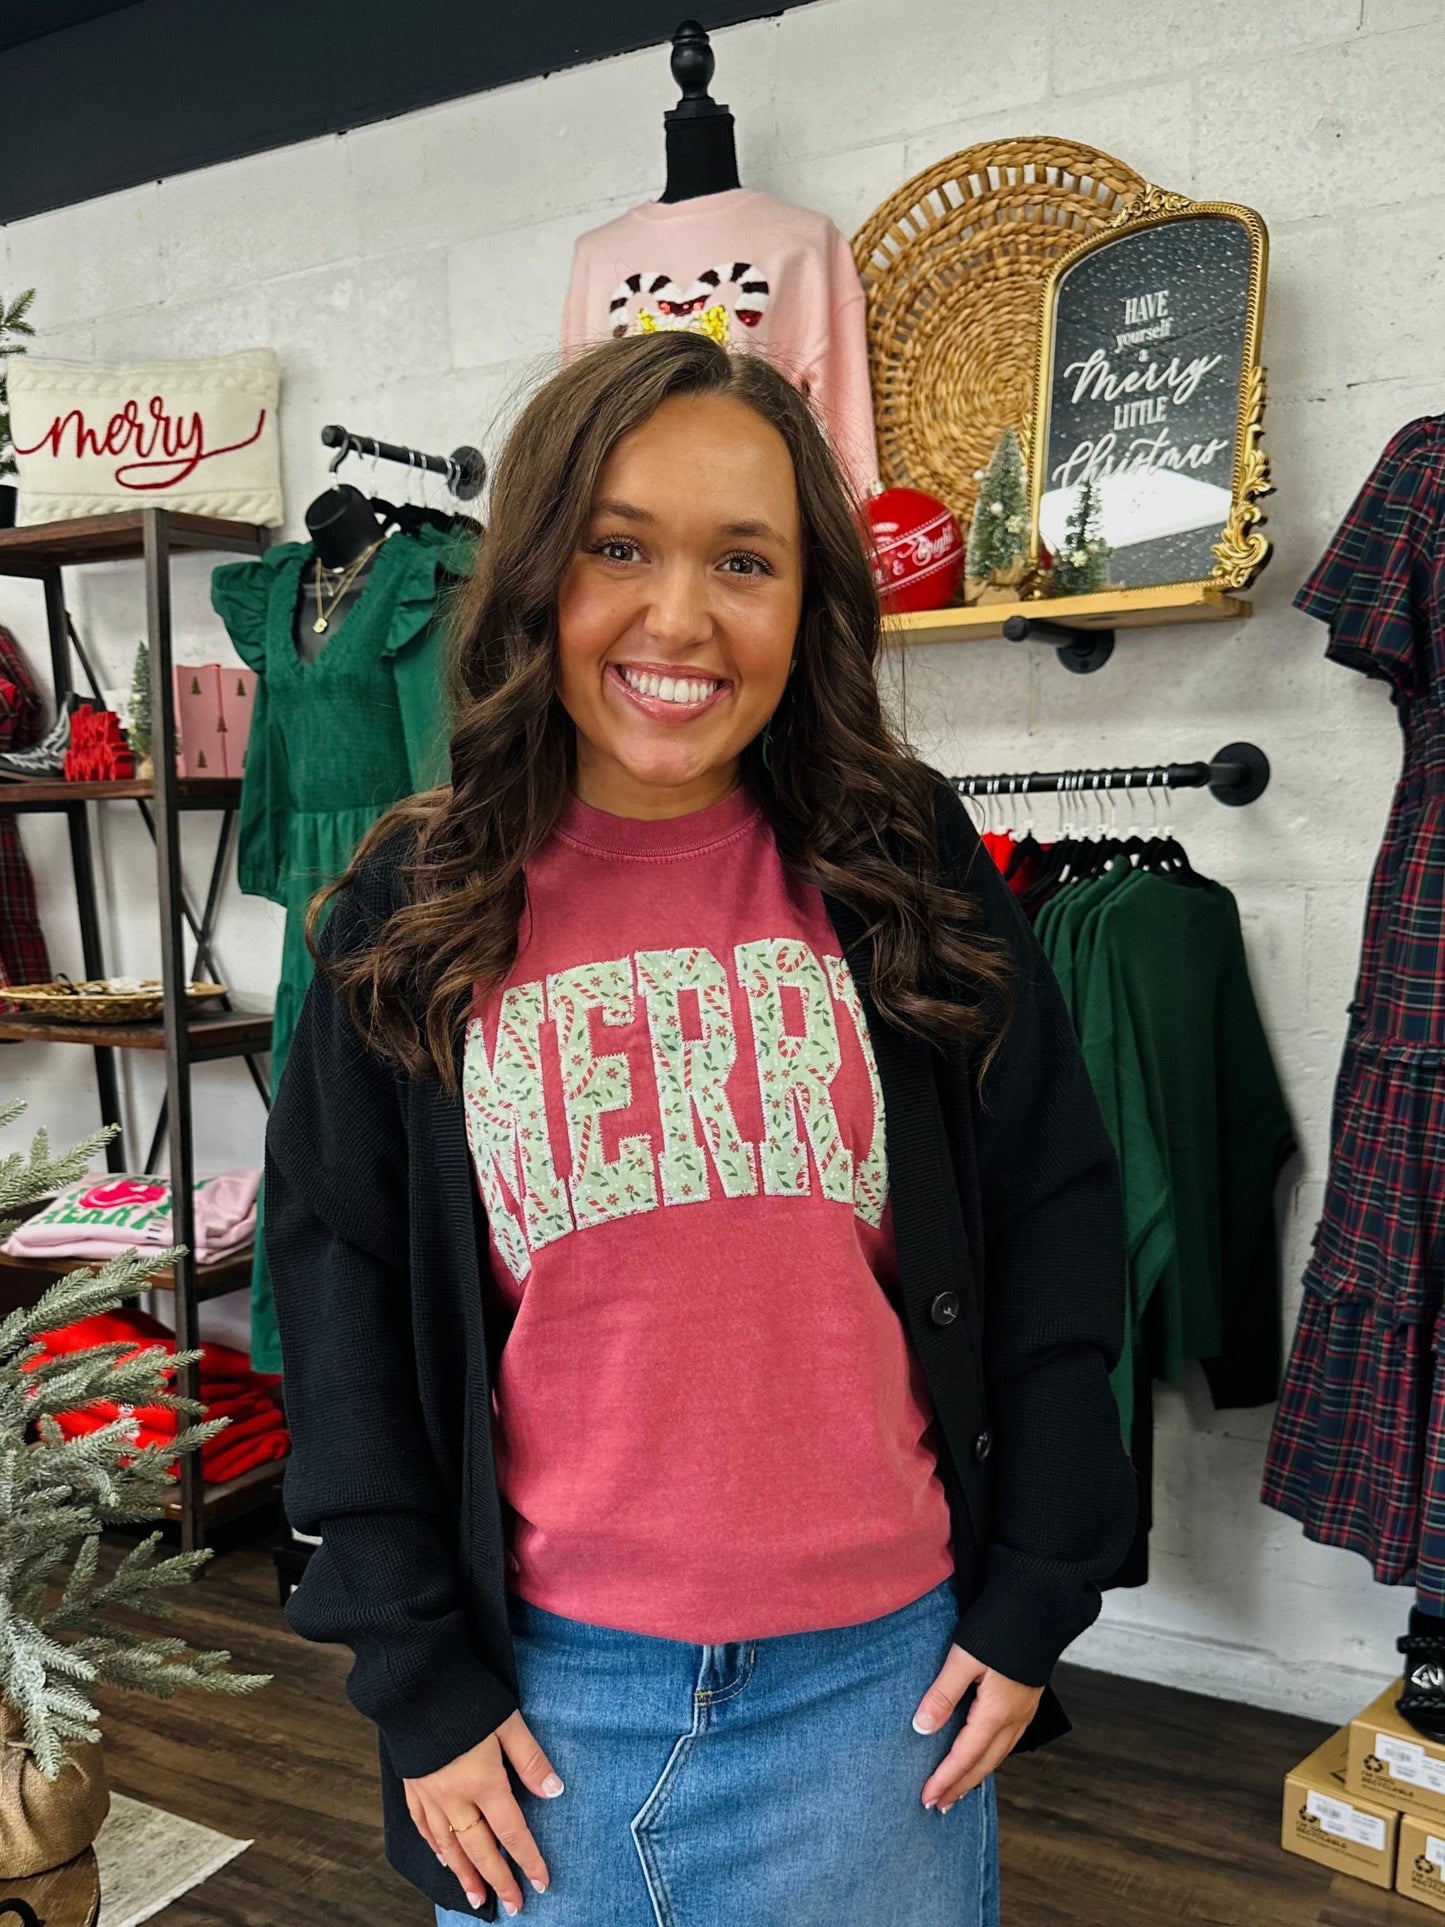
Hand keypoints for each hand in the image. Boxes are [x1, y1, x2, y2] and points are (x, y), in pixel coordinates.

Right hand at [403, 1708, 563, 1914]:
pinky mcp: (412, 1784)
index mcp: (482, 1782)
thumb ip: (530, 1758)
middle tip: (512, 1905)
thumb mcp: (508, 1721)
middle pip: (480, 1848)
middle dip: (497, 1879)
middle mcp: (454, 1796)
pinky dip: (435, 1847)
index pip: (511, 1831)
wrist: (414, 1681)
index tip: (540, 1883)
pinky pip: (423, 1827)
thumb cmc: (466, 1697)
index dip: (527, 1859)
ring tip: (476, 1897)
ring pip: (449, 1845)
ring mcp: (429, 1793)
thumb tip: (553, 1790)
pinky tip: (444, 1858)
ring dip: (465, 1874)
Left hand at [912, 1643, 1042, 1813]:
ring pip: (997, 1755)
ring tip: (956, 1789)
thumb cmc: (999, 1627)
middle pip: (983, 1764)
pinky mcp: (1027, 1701)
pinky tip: (981, 1754)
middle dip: (960, 1786)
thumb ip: (942, 1695)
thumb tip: (921, 1729)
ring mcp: (1024, 1712)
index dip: (945, 1779)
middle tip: (938, 1805)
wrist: (1040, 1605)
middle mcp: (1014, 1719)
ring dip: (975, 1774)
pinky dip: (989, 1756)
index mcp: (997, 1713)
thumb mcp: (963, 1659)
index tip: (926, 1797)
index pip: (965, 1756)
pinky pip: (1006, 1741)